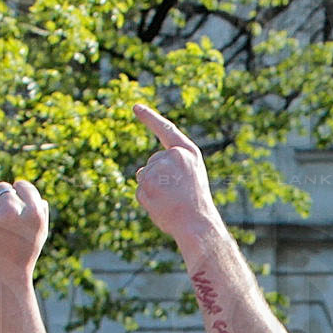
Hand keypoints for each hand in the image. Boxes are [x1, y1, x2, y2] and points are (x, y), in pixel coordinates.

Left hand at [0, 179, 49, 285]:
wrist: (2, 280)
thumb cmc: (22, 257)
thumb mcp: (39, 237)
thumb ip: (40, 215)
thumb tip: (39, 198)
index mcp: (34, 214)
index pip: (22, 186)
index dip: (17, 190)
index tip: (14, 198)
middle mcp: (13, 212)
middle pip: (1, 188)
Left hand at [132, 103, 215, 239]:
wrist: (197, 224)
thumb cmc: (196, 205)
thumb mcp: (190, 178)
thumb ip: (170, 168)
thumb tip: (142, 173)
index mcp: (187, 153)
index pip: (166, 131)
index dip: (150, 118)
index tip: (135, 107)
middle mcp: (173, 156)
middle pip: (153, 161)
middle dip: (158, 177)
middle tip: (176, 196)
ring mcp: (158, 168)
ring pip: (144, 176)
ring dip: (152, 190)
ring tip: (171, 202)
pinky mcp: (146, 182)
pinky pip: (140, 190)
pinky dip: (147, 201)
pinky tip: (161, 207)